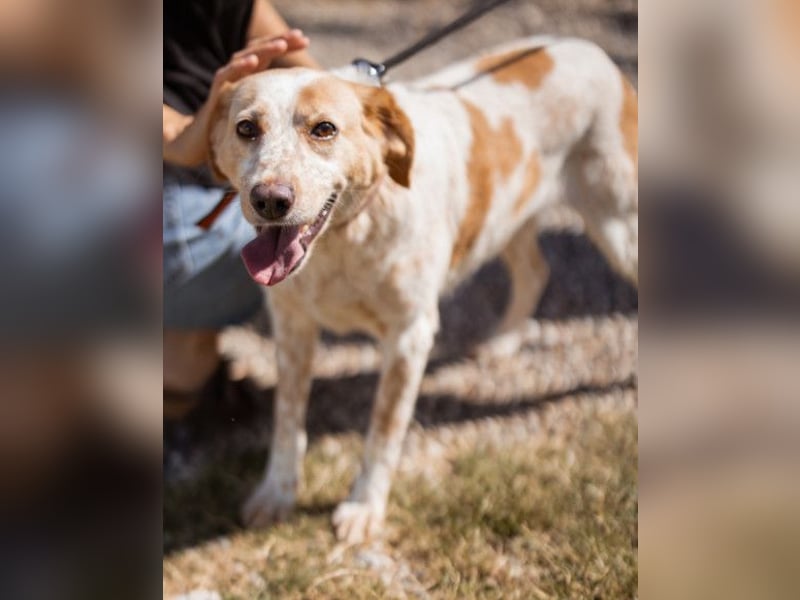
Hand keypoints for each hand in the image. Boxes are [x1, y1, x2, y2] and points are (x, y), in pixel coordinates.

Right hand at [163, 29, 309, 166]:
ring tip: (282, 45)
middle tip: (300, 37)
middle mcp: (237, 74)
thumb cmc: (233, 128)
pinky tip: (253, 61)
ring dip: (264, 50)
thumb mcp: (258, 114)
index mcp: (248, 76)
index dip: (284, 44)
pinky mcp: (216, 92)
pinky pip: (226, 75)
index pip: (267, 53)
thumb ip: (275, 106)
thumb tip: (305, 108)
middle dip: (279, 42)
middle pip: (258, 50)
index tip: (304, 41)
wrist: (199, 140)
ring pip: (244, 58)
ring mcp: (226, 81)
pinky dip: (239, 66)